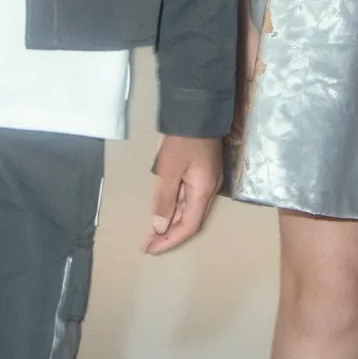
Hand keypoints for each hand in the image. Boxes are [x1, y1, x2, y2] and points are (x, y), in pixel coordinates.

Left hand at [143, 135, 221, 254]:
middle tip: (148, 243)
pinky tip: (164, 209)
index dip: (170, 241)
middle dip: (169, 234)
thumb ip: (164, 199)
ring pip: (189, 209)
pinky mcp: (202, 172)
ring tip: (152, 232)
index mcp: (203, 191)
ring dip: (171, 221)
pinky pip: (188, 197)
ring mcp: (207, 180)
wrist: (198, 109)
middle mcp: (209, 189)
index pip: (188, 226)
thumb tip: (160, 227)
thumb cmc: (183, 139)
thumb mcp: (168, 169)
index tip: (151, 249)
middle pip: (190, 220)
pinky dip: (175, 207)